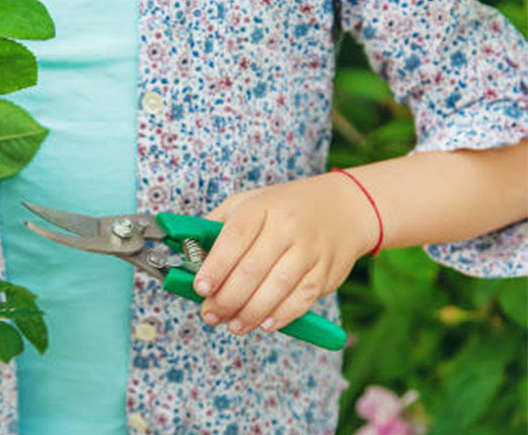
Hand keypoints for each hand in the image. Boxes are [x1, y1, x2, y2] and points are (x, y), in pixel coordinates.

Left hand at [192, 172, 378, 334]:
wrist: (344, 208)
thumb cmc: (284, 208)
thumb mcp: (248, 203)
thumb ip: (215, 226)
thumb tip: (185, 252)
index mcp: (261, 208)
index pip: (234, 237)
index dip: (215, 266)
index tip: (200, 287)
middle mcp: (287, 228)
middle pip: (252, 269)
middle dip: (226, 298)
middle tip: (210, 314)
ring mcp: (309, 251)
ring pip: (276, 288)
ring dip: (250, 313)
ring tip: (232, 325)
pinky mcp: (326, 272)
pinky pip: (301, 299)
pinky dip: (281, 316)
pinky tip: (263, 324)